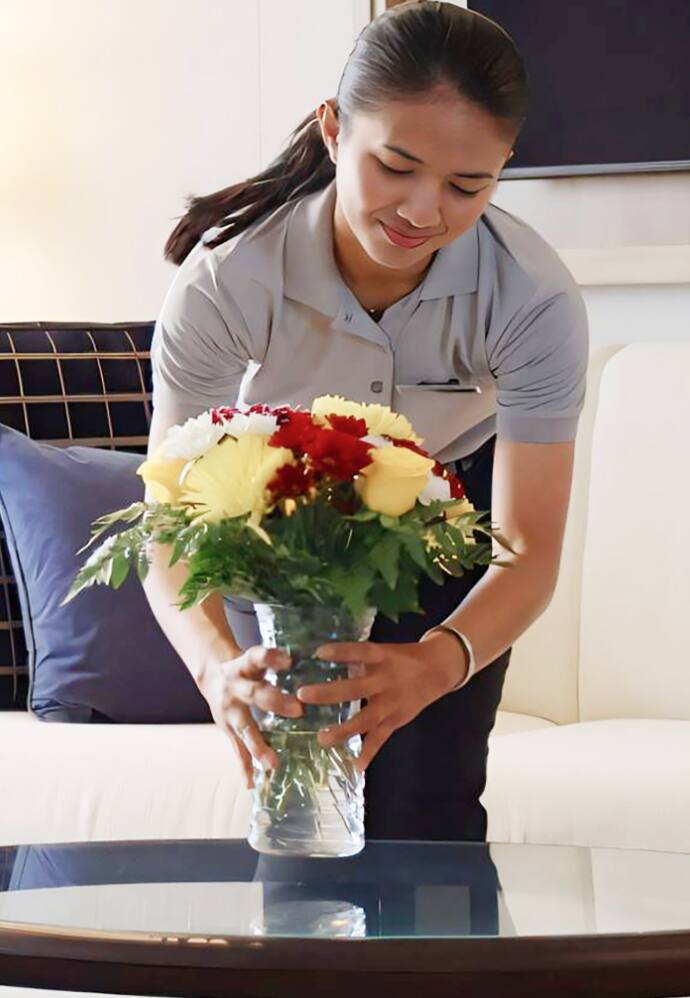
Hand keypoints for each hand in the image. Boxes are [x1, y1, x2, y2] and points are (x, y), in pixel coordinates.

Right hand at [200, 646, 302, 789]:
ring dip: (259, 746)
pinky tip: (251, 784)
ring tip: (272, 763)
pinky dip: (244, 767)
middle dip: (275, 702)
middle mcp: (235, 686)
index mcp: (245, 665)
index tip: (290, 660)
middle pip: (254, 694)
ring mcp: (229, 710)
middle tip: (298, 710)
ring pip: (245, 727)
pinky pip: (236, 749)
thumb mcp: (258, 660)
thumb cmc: (247, 668)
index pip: (257, 657)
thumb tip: (320, 665)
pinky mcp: (226, 728)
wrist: (211, 676)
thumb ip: (279, 663)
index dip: (271, 658)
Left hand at [296, 632, 467, 772]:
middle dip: (329, 693)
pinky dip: (369, 753)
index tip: (319, 652)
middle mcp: (386, 680)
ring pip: (366, 719)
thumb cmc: (400, 659)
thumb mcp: (382, 652)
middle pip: (356, 688)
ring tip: (321, 738)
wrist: (437, 670)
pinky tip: (356, 767)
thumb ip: (357, 659)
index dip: (342, 652)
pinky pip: (381, 738)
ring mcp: (391, 702)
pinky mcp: (397, 720)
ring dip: (344, 730)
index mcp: (382, 657)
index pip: (361, 652)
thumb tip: (320, 659)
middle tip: (302, 695)